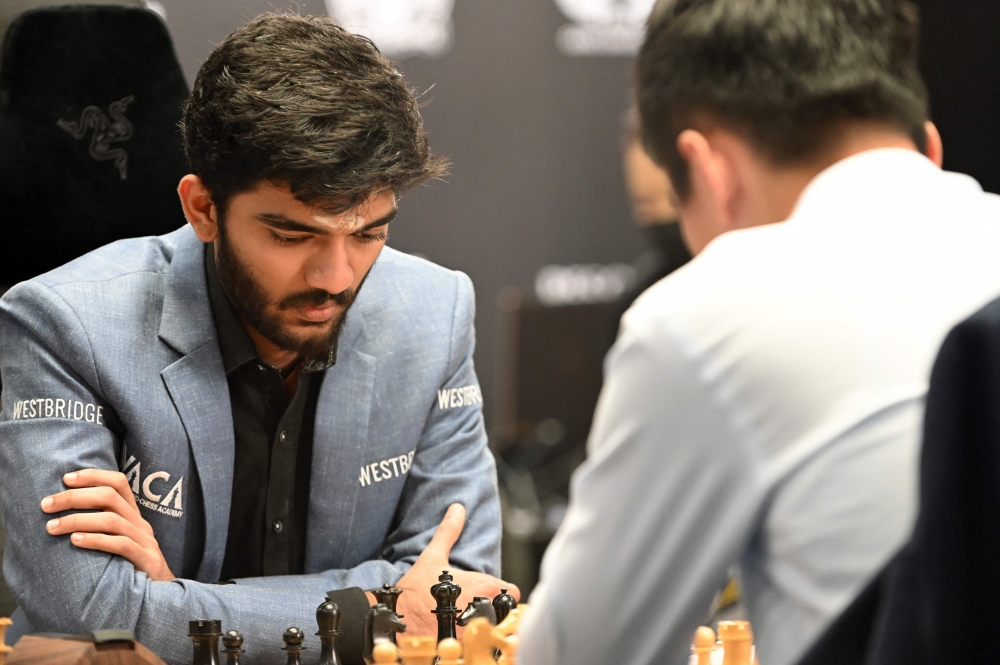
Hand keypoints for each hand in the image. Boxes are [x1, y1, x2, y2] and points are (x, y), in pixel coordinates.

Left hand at [42, 469, 175, 581]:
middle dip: (75, 497)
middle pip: (109, 497)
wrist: (161, 594)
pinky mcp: (145, 559)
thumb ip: (100, 527)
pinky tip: (74, 541)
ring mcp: (144, 540)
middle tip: (47, 504)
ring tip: (52, 526)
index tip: (65, 478)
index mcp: (133, 515)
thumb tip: (62, 516)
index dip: (93, 476)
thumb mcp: (118, 541)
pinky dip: (95, 540)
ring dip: (77, 520)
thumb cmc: (130, 567)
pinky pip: (120, 544)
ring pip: (111, 520)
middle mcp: (140, 523)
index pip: (118, 482)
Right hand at [394, 504, 519, 635]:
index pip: (512, 592)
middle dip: (494, 609)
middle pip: (506, 612)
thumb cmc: (416, 590)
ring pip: (496, 627)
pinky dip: (475, 640)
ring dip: (485, 624)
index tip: (487, 594)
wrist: (397, 622)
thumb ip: (449, 532)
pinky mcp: (469, 646)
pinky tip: (459, 635)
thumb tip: (457, 508)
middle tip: (473, 608)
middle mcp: (488, 609)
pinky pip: (483, 643)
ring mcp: (480, 630)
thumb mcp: (433, 557)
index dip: (502, 593)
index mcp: (486, 586)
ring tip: (465, 622)